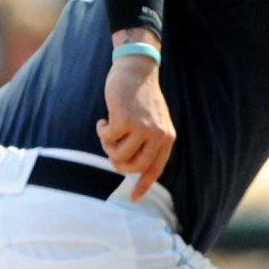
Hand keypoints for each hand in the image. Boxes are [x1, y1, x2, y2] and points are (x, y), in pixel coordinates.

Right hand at [97, 45, 174, 198]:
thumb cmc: (140, 96)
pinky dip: (101, 131)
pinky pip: (107, 138)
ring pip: (119, 155)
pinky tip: (103, 119)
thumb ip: (148, 141)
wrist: (136, 69)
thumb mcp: (153, 120)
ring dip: (108, 146)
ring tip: (108, 131)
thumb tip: (133, 166)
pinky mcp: (124, 120)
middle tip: (111, 152)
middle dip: (118, 164)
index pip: (156, 168)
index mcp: (167, 137)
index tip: (134, 198)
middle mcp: (158, 135)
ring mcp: (142, 128)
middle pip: (134, 167)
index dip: (143, 185)